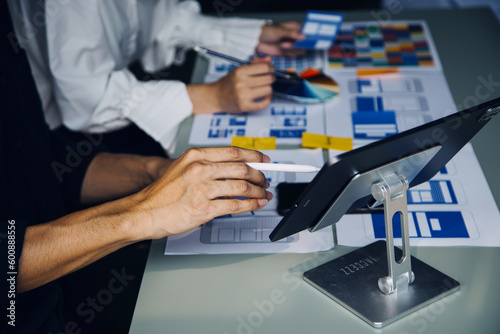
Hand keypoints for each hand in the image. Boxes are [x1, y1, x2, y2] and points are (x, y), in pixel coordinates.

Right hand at [132, 147, 272, 238]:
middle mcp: (200, 169)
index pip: (234, 152)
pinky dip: (251, 205)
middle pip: (242, 168)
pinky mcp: (204, 209)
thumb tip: (235, 168)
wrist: (144, 212)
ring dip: (258, 192)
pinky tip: (256, 205)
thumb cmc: (162, 194)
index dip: (254, 156)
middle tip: (265, 181)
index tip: (264, 160)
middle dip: (259, 176)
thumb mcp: (183, 168)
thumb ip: (206, 165)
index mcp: (196, 156)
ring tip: (263, 195)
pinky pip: (235, 206)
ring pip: (242, 187)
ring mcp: (203, 189)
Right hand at [188, 59, 274, 113]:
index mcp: (240, 71)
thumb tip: (269, 59)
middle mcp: (241, 83)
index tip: (271, 70)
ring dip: (269, 89)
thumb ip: (254, 63)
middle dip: (271, 78)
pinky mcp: (244, 106)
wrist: (215, 97)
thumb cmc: (228, 83)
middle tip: (269, 79)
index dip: (271, 68)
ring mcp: (243, 95)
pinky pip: (263, 104)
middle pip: (268, 79)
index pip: (264, 67)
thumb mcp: (239, 70)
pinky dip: (267, 100)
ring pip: (268, 90)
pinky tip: (265, 97)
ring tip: (265, 88)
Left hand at [257, 21, 305, 56]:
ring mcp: (291, 44)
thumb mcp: (280, 31)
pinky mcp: (286, 52)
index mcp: (295, 27)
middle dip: (298, 45)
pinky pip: (293, 55)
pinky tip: (282, 49)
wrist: (256, 40)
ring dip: (293, 49)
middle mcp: (294, 36)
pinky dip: (290, 54)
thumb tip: (304, 37)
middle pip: (305, 43)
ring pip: (300, 50)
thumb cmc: (267, 31)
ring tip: (282, 45)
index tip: (307, 41)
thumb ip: (292, 34)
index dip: (309, 37)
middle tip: (288, 43)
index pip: (307, 32)